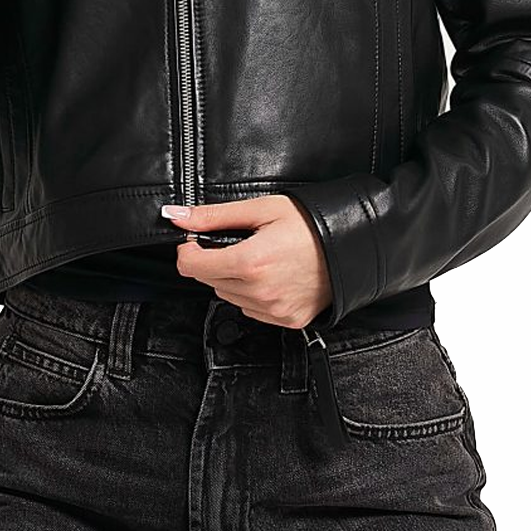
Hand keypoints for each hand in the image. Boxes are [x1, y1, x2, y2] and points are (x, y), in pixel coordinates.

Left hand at [163, 196, 332, 328]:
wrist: (353, 246)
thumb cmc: (311, 223)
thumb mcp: (262, 209)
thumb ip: (215, 215)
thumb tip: (177, 216)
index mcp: (250, 262)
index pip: (192, 266)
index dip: (189, 250)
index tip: (196, 240)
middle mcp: (260, 292)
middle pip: (209, 280)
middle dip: (215, 260)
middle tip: (241, 242)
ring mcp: (274, 310)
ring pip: (229, 296)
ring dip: (234, 278)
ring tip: (261, 257)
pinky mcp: (287, 321)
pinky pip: (252, 309)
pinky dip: (253, 294)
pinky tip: (272, 275)